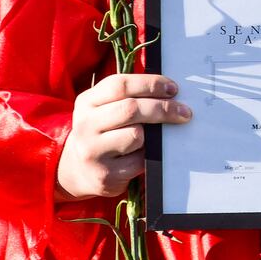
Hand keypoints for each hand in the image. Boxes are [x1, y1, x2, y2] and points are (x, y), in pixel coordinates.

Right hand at [55, 73, 191, 200]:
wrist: (76, 171)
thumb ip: (128, 96)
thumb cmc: (101, 132)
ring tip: (154, 136)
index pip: (120, 85)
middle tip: (184, 112)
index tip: (173, 89)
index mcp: (87, 102)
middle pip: (131, 109)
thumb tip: (169, 90)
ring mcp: (93, 151)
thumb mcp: (103, 108)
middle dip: (163, 108)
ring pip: (136, 135)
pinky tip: (147, 153)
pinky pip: (140, 160)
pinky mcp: (105, 175)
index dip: (150, 84)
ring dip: (153, 134)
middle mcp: (85, 125)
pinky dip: (149, 155)